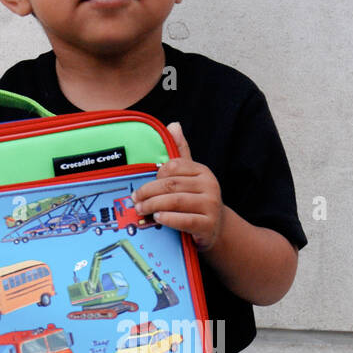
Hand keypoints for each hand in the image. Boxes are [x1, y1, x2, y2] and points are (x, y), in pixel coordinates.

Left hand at [132, 122, 224, 252]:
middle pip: (172, 184)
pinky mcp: (208, 224)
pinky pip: (185, 220)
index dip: (156, 175)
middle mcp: (210, 185)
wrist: (217, 227)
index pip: (174, 166)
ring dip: (154, 205)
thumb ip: (181, 153)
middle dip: (149, 192)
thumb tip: (173, 125)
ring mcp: (211, 205)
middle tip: (135, 199)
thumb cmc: (197, 200)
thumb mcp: (191, 176)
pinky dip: (168, 219)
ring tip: (141, 209)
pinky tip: (158, 218)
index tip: (144, 184)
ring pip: (176, 202)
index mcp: (203, 171)